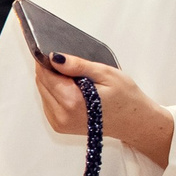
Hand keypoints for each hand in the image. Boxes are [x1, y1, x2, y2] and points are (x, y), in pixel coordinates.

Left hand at [32, 52, 173, 166]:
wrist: (133, 122)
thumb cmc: (125, 98)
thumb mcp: (106, 74)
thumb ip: (78, 65)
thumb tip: (55, 57)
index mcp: (72, 102)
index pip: (45, 75)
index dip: (46, 60)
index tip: (53, 50)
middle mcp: (61, 115)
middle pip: (41, 83)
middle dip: (51, 70)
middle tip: (70, 63)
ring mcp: (59, 123)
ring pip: (43, 92)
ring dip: (53, 82)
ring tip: (76, 79)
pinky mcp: (59, 125)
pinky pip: (49, 102)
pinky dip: (57, 92)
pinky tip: (73, 90)